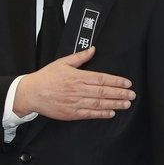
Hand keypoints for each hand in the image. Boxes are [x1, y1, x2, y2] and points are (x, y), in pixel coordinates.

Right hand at [14, 46, 134, 119]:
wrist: (31, 93)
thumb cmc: (46, 77)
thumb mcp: (62, 62)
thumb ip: (80, 57)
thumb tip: (93, 49)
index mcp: (78, 77)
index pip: (102, 78)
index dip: (116, 81)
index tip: (127, 83)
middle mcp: (78, 90)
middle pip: (103, 92)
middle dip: (120, 93)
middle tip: (132, 94)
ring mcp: (75, 103)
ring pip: (99, 104)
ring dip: (114, 104)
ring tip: (126, 104)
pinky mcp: (71, 113)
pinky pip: (89, 114)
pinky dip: (101, 114)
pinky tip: (111, 113)